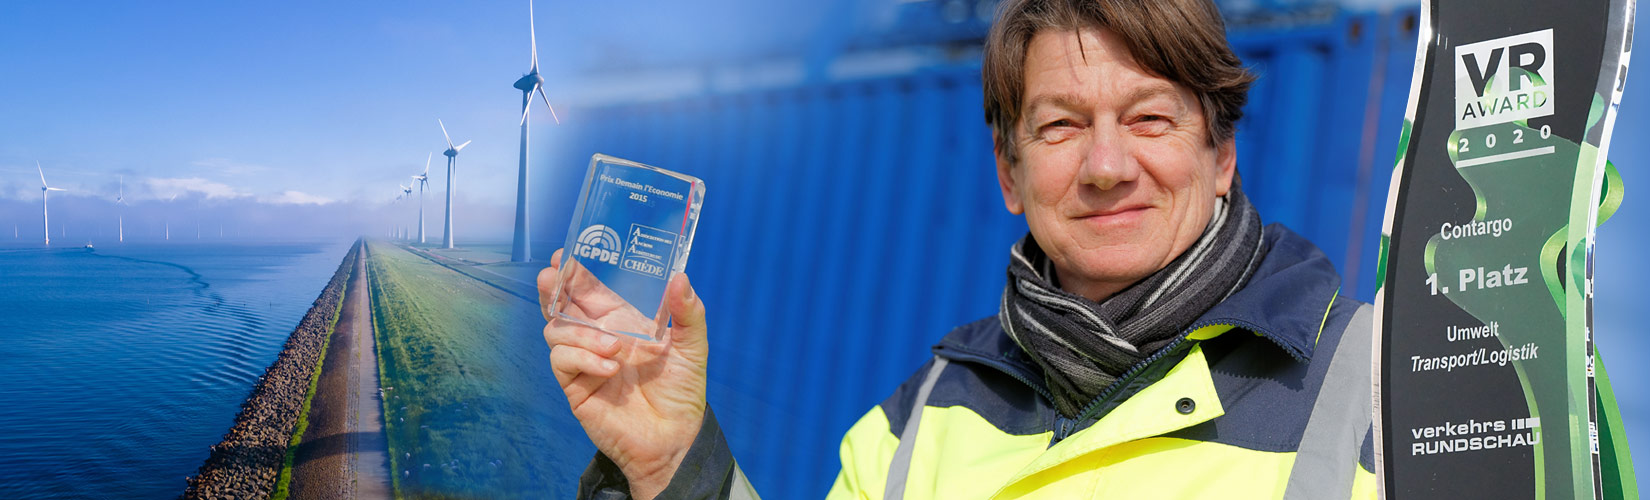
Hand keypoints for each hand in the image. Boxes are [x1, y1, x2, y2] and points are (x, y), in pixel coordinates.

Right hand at [539, 248, 709, 499]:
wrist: (674, 439)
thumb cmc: (682, 392)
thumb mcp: (692, 347)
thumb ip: (688, 313)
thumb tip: (680, 276)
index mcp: (621, 321)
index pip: (591, 289)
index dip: (576, 271)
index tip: (568, 253)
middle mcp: (597, 336)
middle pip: (563, 304)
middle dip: (555, 288)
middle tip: (553, 275)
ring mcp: (583, 361)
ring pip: (557, 331)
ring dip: (581, 333)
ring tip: (613, 347)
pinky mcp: (575, 386)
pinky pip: (562, 362)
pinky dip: (582, 358)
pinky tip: (609, 367)